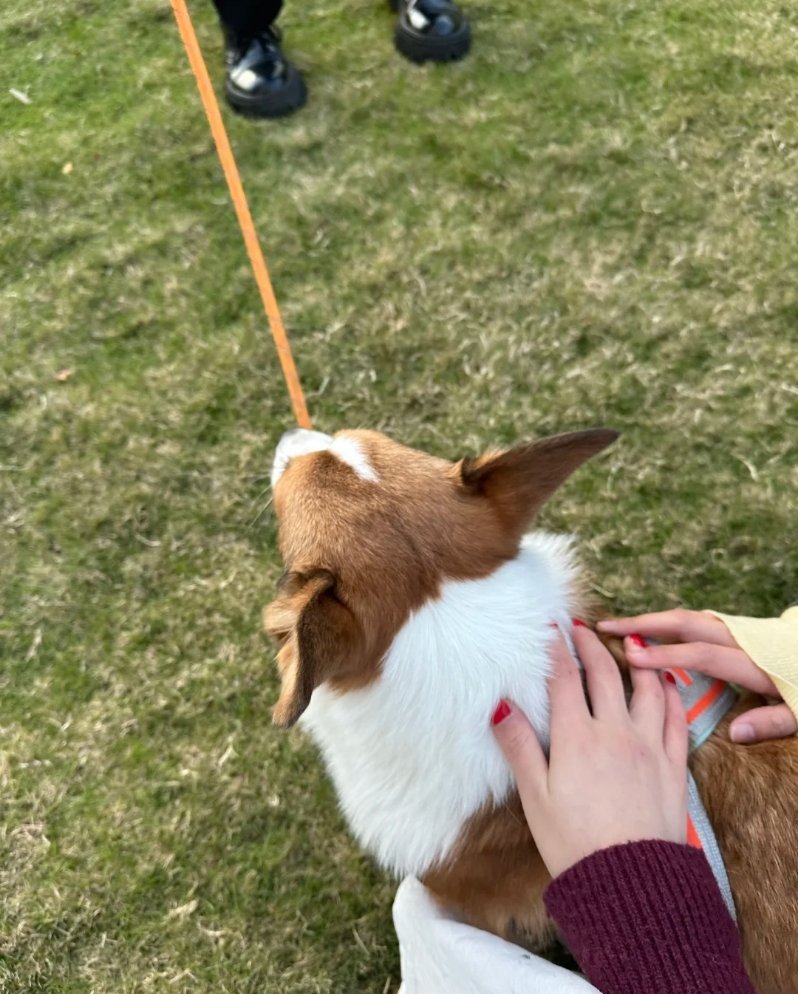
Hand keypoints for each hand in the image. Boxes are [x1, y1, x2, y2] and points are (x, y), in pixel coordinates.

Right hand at [491, 625, 687, 878]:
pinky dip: (670, 694)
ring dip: (636, 661)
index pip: (564, 678)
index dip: (556, 648)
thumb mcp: (535, 796)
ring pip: (646, 689)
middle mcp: (616, 732)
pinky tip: (665, 685)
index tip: (551, 626)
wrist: (631, 885)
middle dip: (591, 645)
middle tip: (581, 628)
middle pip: (604, 674)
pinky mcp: (674, 767)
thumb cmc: (574, 844)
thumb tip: (499, 704)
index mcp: (577, 737)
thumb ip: (519, 745)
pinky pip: (677, 719)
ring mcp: (649, 747)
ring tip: (630, 644)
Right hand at [597, 609, 797, 743]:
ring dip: (652, 621)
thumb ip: (772, 722)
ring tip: (618, 628)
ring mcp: (739, 630)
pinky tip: (648, 634)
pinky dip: (668, 624)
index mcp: (755, 662)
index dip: (665, 655)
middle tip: (606, 629)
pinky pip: (696, 622)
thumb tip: (736, 733)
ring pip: (688, 619)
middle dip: (644, 624)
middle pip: (686, 624)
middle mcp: (741, 639)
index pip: (702, 655)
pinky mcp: (738, 630)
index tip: (630, 655)